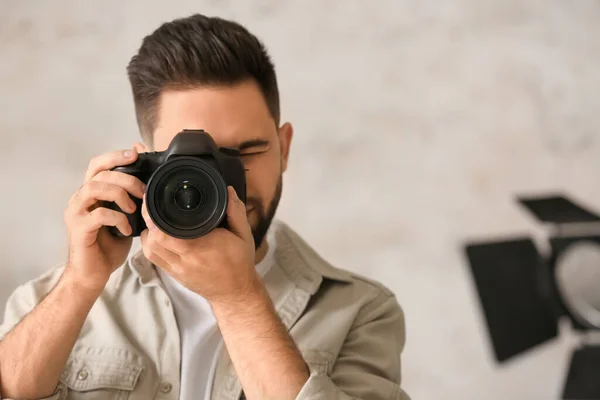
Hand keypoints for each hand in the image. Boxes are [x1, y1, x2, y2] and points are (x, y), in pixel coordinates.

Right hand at [63, 148, 145, 290]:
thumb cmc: (110, 245)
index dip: (115, 156)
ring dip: (119, 194)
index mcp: (90, 193)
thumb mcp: (126, 217)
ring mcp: (76, 213)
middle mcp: (80, 199)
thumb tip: (148, 183)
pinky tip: (127, 229)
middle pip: (99, 173)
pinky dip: (118, 218)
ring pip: (94, 187)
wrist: (94, 273)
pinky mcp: (78, 228)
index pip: (97, 164)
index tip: (135, 154)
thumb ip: (132, 199)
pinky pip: (98, 214)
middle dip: (126, 178)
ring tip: (134, 208)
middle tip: (142, 191)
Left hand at [140, 186, 258, 303]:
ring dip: (147, 234)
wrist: (236, 292)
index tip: (155, 201)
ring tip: (153, 222)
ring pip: (150, 250)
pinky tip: (155, 237)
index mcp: (201, 247)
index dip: (155, 216)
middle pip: (153, 239)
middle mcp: (186, 260)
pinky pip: (154, 259)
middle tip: (151, 207)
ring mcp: (178, 269)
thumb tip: (228, 190)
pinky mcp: (174, 275)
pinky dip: (150, 246)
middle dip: (149, 221)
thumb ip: (236, 211)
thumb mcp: (243, 235)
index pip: (166, 231)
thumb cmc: (239, 263)